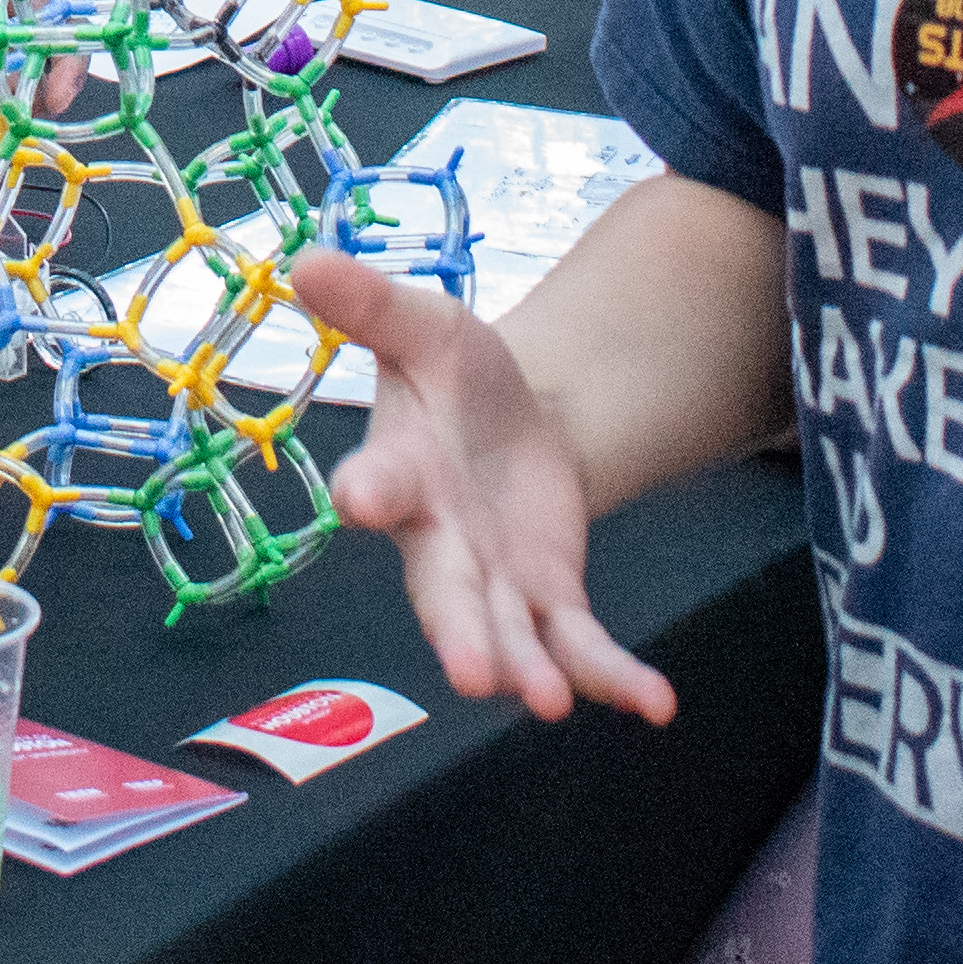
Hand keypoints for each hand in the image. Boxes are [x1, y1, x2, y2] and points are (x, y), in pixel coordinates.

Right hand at [290, 245, 677, 726]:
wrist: (510, 417)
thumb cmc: (451, 373)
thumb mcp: (423, 325)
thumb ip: (372, 304)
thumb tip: (306, 259)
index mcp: (400, 469)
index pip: (376, 482)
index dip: (369, 490)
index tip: (362, 499)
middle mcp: (440, 541)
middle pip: (445, 593)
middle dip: (458, 631)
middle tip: (470, 671)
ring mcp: (496, 581)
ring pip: (509, 637)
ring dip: (529, 671)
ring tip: (546, 703)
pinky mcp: (550, 596)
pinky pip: (578, 646)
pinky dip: (613, 677)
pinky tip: (656, 704)